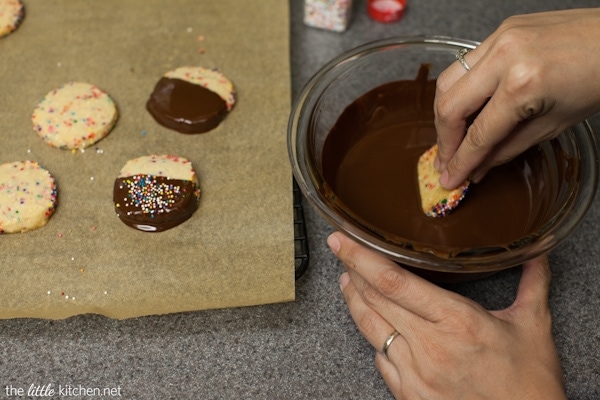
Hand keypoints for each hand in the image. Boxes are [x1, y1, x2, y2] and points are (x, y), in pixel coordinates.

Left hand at [328, 231, 565, 399]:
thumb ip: (531, 284)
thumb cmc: (529, 384)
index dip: (361, 258)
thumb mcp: (533, 327)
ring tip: (349, 282)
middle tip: (343, 252)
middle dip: (352, 271)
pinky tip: (376, 326)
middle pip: (374, 300)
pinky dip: (375, 338)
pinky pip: (381, 359)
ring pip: (370, 328)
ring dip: (355, 302)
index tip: (343, 241)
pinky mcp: (409, 395)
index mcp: (456, 321)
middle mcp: (429, 346)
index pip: (394, 282)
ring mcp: (414, 374)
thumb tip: (536, 255)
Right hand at [434, 8, 599, 188]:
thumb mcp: (555, 125)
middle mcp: (504, 57)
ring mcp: (499, 38)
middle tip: (446, 161)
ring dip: (445, 114)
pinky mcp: (500, 30)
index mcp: (523, 84)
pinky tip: (469, 108)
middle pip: (449, 106)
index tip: (450, 179)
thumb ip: (507, 148)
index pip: (479, 134)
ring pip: (447, 81)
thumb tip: (477, 167)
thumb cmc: (599, 79)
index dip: (461, 162)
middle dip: (444, 140)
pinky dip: (461, 90)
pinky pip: (465, 65)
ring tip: (453, 137)